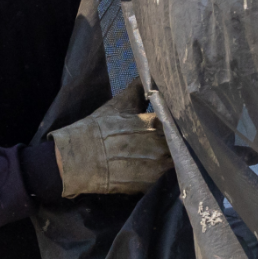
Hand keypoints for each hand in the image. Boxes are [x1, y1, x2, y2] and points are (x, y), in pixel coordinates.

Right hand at [50, 80, 173, 196]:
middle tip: (168, 140)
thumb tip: (149, 75)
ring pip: (174, 161)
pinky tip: (153, 169)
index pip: (175, 121)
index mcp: (156, 122)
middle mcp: (160, 144)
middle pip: (178, 143)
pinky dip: (161, 174)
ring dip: (171, 158)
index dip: (175, 123)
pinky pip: (164, 178)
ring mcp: (156, 166)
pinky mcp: (150, 183)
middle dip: (175, 141)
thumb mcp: (119, 103)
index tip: (173, 123)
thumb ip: (138, 89)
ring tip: (160, 155)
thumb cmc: (99, 128)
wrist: (79, 158)